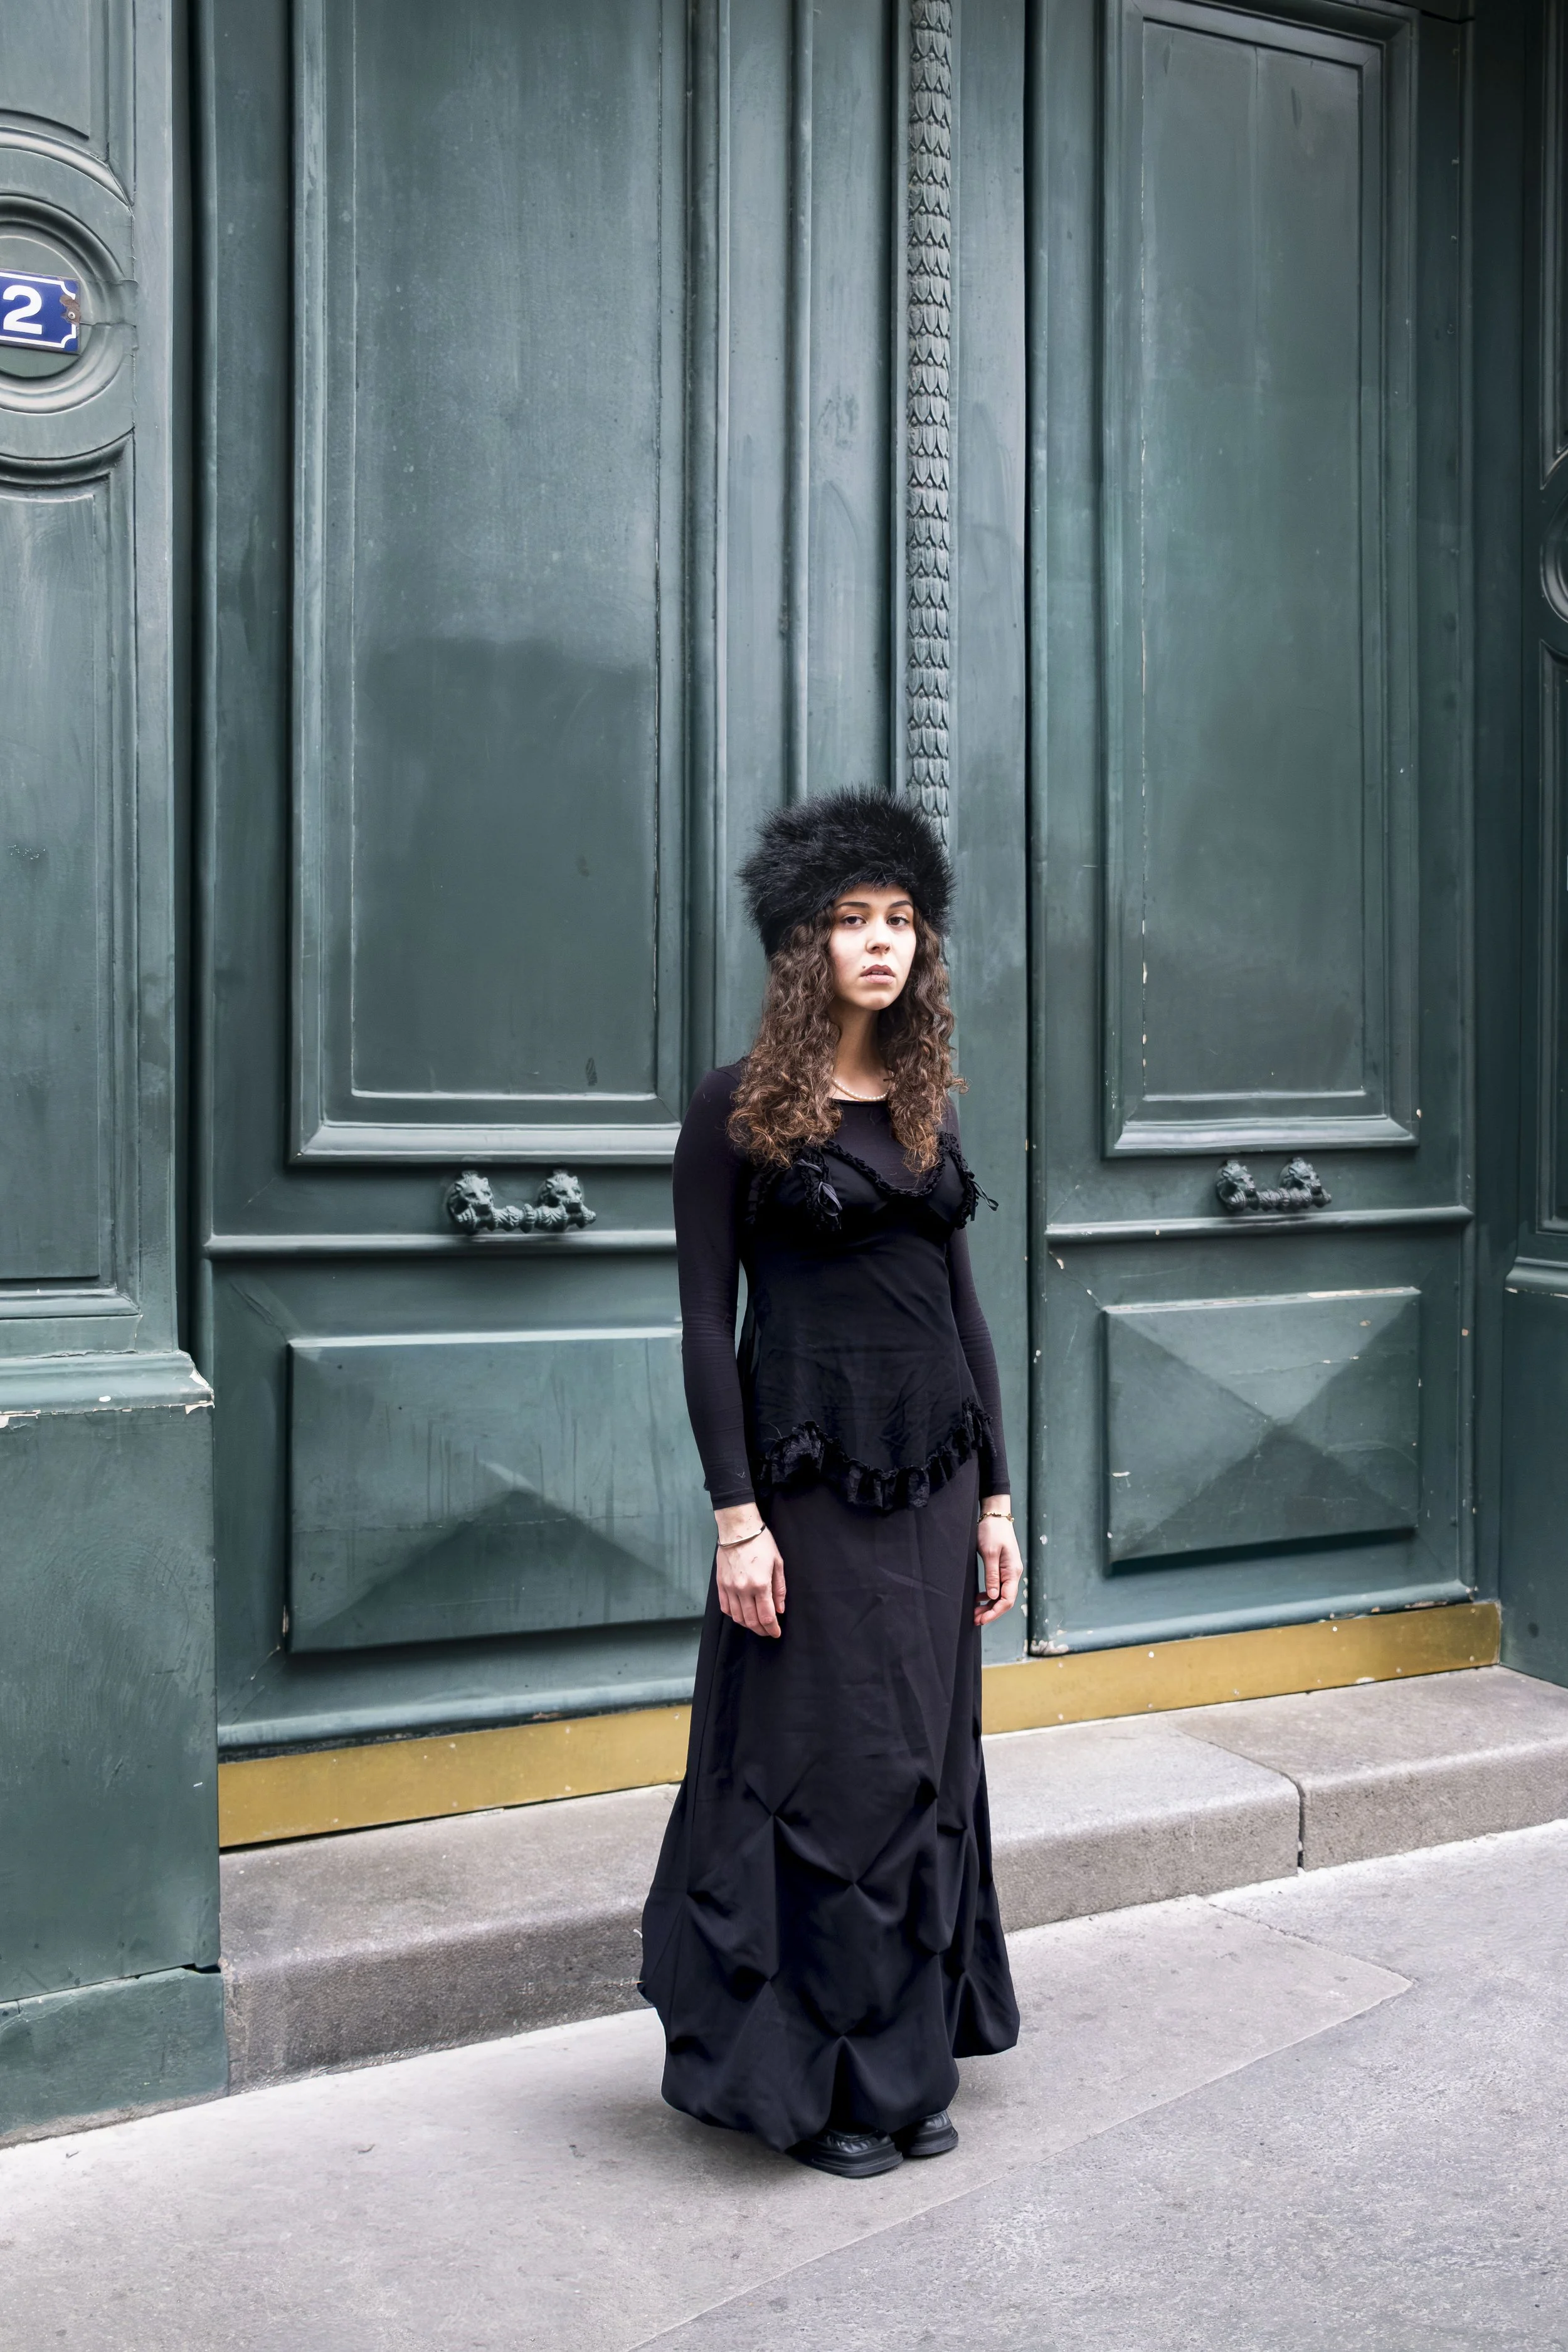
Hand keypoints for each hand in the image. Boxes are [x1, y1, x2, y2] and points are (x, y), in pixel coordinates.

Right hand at [713, 1507, 786, 1637]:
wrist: (738, 1529)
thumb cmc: (760, 1542)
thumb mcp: (777, 1563)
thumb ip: (779, 1589)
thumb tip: (780, 1609)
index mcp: (760, 1584)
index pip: (766, 1616)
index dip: (772, 1629)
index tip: (776, 1633)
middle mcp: (743, 1589)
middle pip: (751, 1621)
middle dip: (761, 1630)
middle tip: (768, 1632)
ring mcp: (729, 1587)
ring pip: (737, 1617)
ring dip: (748, 1625)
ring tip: (756, 1625)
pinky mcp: (720, 1584)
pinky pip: (725, 1607)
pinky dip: (733, 1615)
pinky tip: (741, 1615)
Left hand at [975, 1495, 1021, 1627]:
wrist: (995, 1515)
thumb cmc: (992, 1531)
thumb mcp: (989, 1553)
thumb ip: (992, 1575)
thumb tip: (992, 1597)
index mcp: (1012, 1571)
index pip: (1007, 1599)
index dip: (995, 1612)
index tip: (982, 1619)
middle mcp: (1013, 1573)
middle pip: (1005, 1599)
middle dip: (991, 1611)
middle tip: (975, 1620)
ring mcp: (1008, 1571)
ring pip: (1000, 1594)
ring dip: (989, 1605)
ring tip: (975, 1613)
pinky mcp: (1002, 1567)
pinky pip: (997, 1586)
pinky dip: (988, 1595)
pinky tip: (978, 1598)